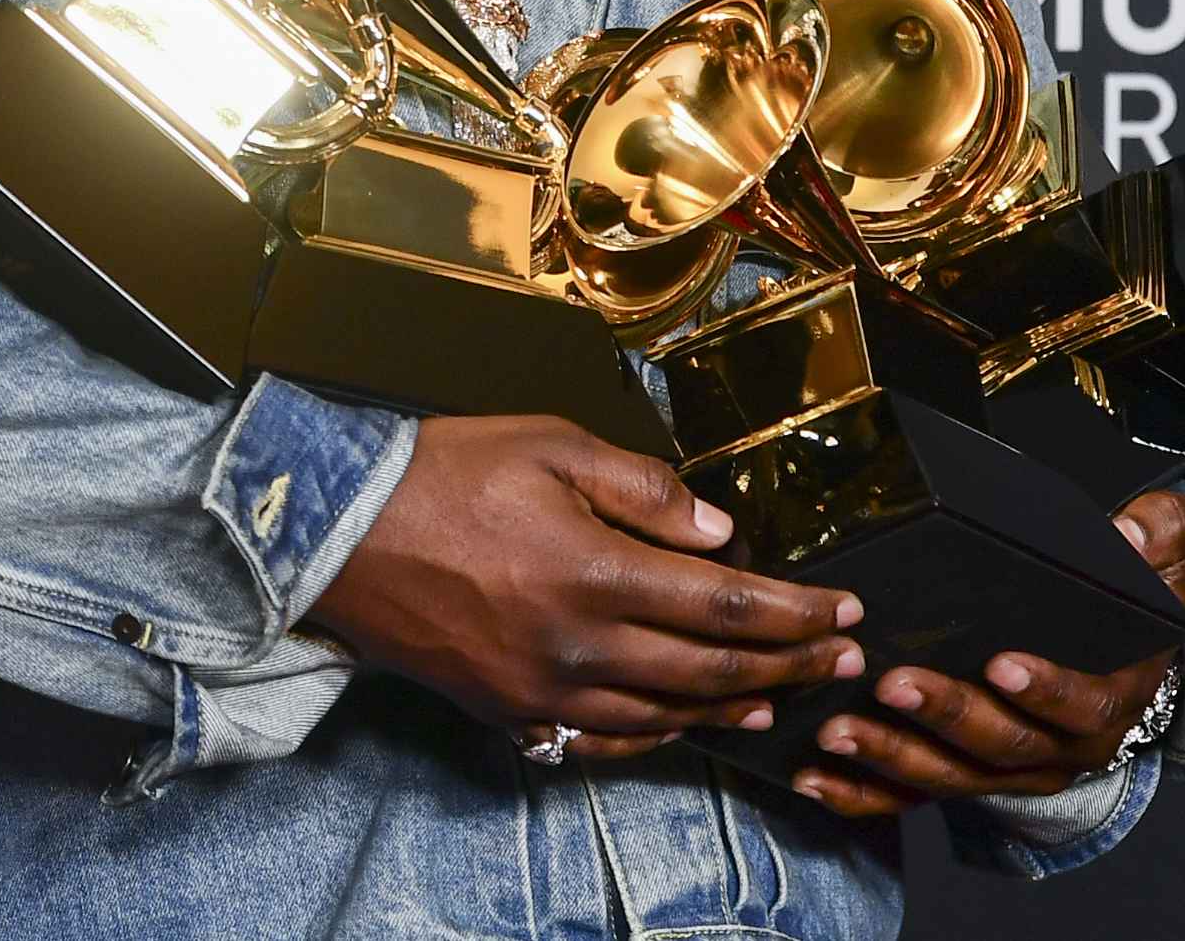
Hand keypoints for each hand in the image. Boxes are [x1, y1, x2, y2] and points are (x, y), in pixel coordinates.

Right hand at [307, 414, 866, 759]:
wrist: (341, 532)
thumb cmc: (445, 472)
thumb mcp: (553, 445)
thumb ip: (644, 489)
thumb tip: (718, 530)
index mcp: (597, 572)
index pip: (727, 606)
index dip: (796, 614)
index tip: (843, 611)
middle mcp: (579, 646)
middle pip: (710, 672)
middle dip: (788, 665)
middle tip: (841, 660)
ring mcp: (543, 691)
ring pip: (664, 717)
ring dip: (732, 707)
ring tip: (779, 695)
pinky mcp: (509, 712)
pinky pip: (602, 740)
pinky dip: (658, 735)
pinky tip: (683, 722)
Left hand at [793, 487, 1184, 814]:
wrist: (1119, 663)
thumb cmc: (1129, 609)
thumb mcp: (1164, 562)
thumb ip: (1158, 536)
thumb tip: (1130, 530)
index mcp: (1106, 697)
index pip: (1079, 701)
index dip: (1044, 689)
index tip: (1002, 664)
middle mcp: (1057, 746)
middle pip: (1000, 742)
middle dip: (945, 714)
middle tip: (892, 684)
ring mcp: (1006, 768)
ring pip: (948, 773)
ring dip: (891, 755)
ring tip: (837, 728)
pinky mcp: (963, 773)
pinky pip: (913, 793)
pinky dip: (864, 791)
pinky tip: (817, 776)